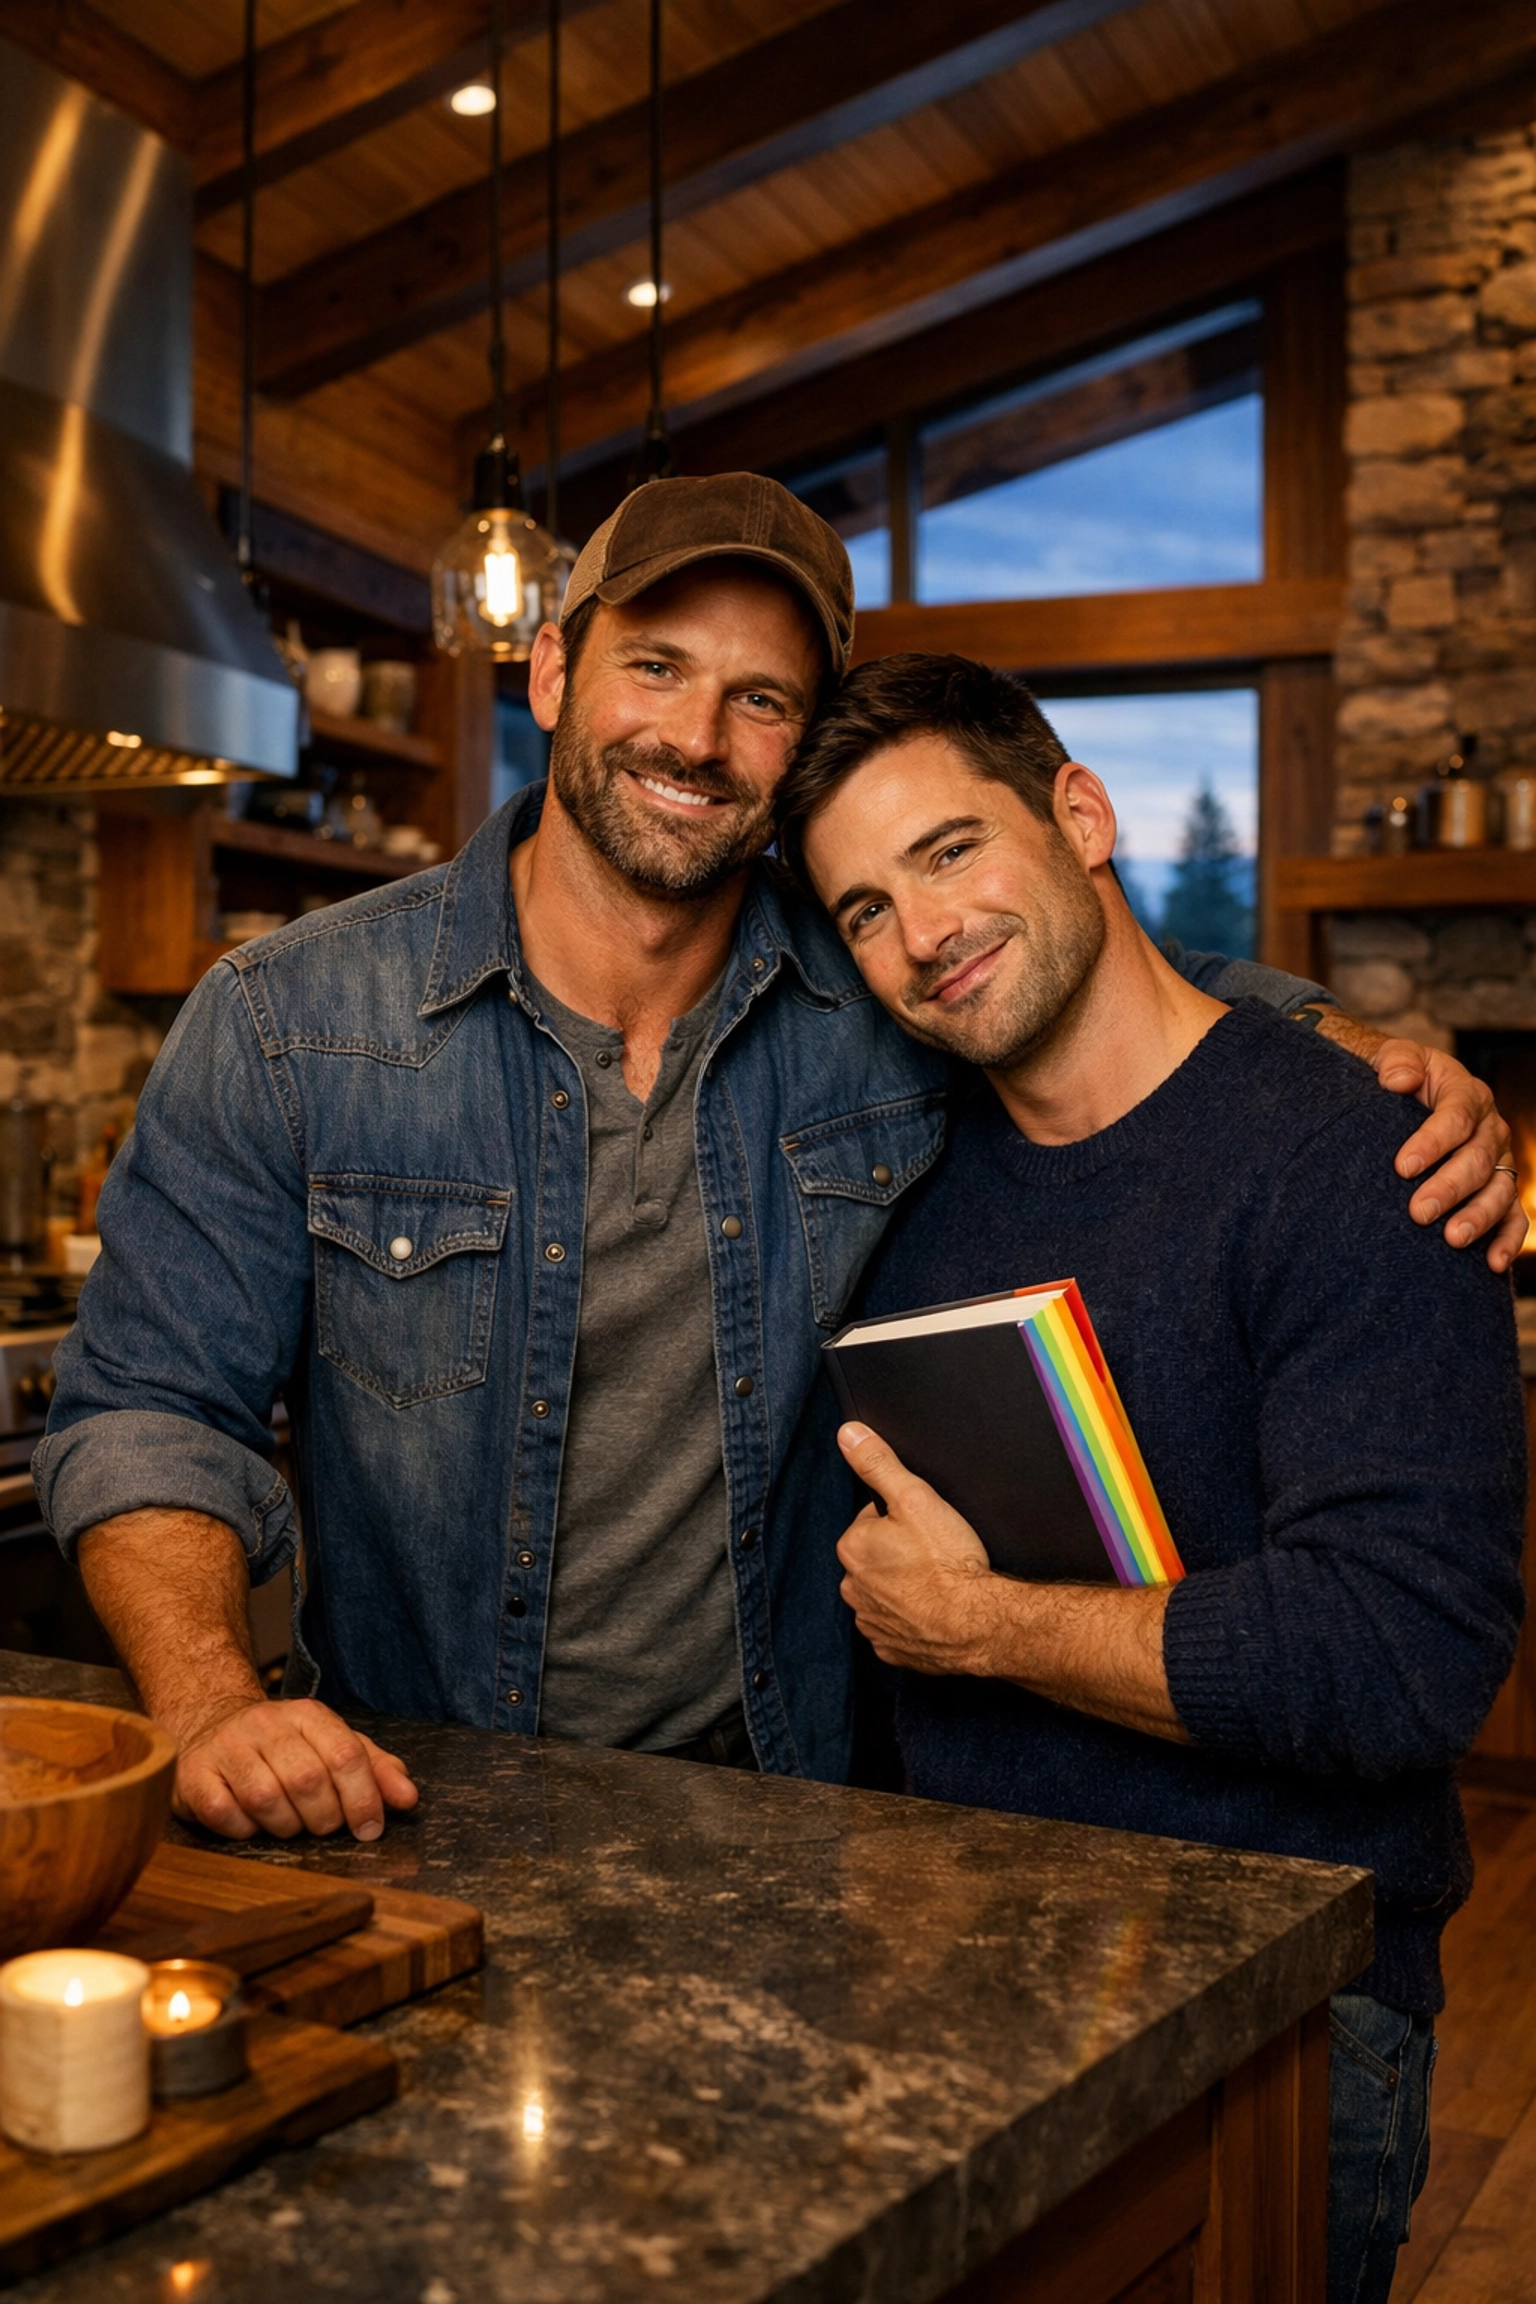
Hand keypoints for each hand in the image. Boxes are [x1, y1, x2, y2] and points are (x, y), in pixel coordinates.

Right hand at [171, 1696, 419, 1841]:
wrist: (213, 1724)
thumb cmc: (284, 1746)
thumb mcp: (333, 1745)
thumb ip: (374, 1769)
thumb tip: (408, 1798)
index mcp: (307, 1715)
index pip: (345, 1754)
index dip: (363, 1798)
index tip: (370, 1829)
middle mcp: (265, 1723)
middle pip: (308, 1780)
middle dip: (324, 1818)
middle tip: (323, 1826)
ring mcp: (226, 1747)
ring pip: (266, 1798)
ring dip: (286, 1826)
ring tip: (289, 1823)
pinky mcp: (195, 1775)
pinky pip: (225, 1814)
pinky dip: (245, 1830)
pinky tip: (252, 1823)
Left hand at [834, 1423, 999, 1672]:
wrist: (979, 1624)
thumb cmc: (950, 1562)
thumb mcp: (915, 1497)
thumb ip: (878, 1463)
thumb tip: (848, 1435)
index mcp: (853, 1547)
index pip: (872, 1520)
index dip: (902, 1519)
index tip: (926, 1528)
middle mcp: (852, 1587)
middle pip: (877, 1557)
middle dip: (900, 1554)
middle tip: (935, 1555)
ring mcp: (870, 1621)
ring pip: (885, 1592)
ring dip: (905, 1587)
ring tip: (938, 1583)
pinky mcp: (890, 1649)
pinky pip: (897, 1626)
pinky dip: (913, 1619)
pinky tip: (936, 1610)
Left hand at [1318, 1015, 1526, 1268]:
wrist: (1404, 1099)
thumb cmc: (1396, 1080)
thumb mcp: (1395, 1059)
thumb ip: (1396, 1062)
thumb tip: (1399, 1080)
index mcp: (1467, 1094)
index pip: (1456, 1117)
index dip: (1432, 1142)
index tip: (1402, 1167)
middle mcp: (1490, 1129)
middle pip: (1478, 1160)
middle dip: (1450, 1187)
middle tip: (1418, 1212)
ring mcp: (1499, 1163)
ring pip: (1499, 1192)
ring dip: (1478, 1218)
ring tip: (1451, 1240)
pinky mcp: (1499, 1191)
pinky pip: (1513, 1218)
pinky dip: (1507, 1241)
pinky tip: (1492, 1265)